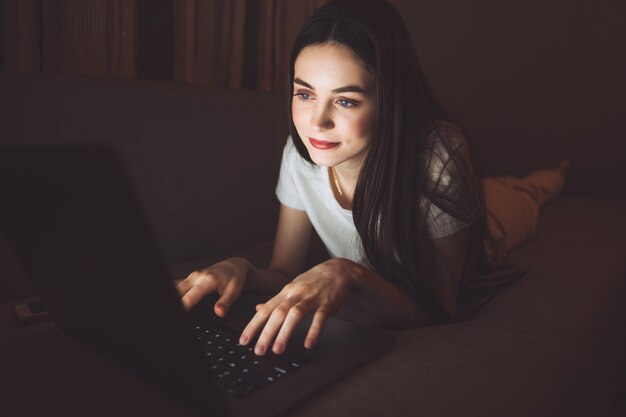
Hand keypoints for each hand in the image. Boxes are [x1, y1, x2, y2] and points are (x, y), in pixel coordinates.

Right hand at [176, 257, 248, 314]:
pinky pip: (177, 284)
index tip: (182, 311)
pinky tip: (177, 298)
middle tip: (177, 312)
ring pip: (176, 286)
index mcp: (207, 280)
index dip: (184, 305)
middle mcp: (197, 277)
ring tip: (175, 305)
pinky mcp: (190, 278)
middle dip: (176, 300)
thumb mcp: (234, 291)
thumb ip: (226, 302)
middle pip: (178, 290)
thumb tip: (219, 312)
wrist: (234, 265)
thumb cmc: (234, 277)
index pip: (191, 296)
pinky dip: (175, 291)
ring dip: (174, 295)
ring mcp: (192, 277)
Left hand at [238, 258, 356, 354]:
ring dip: (285, 333)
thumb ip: (276, 301)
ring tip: (277, 350)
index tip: (244, 341)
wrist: (338, 270)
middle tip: (258, 351)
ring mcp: (312, 298)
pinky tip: (308, 344)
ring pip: (295, 314)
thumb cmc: (313, 281)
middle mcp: (296, 294)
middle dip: (266, 333)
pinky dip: (313, 331)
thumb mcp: (292, 288)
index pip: (266, 310)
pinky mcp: (327, 303)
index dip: (253, 325)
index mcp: (286, 292)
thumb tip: (257, 308)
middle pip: (278, 313)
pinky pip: (320, 317)